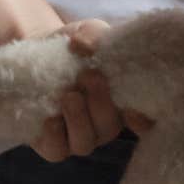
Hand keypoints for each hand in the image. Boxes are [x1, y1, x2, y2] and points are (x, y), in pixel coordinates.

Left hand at [31, 19, 153, 161]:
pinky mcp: (50, 143)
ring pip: (84, 144)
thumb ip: (94, 35)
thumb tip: (83, 44)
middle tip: (89, 75)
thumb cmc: (75, 47)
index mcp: (123, 103)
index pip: (144, 122)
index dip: (144, 121)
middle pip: (109, 129)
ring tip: (69, 96)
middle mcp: (103, 124)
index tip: (134, 105)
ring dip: (78, 121)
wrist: (38, 53)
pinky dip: (53, 137)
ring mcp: (77, 136)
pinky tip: (50, 118)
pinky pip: (55, 150)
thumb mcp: (89, 33)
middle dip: (100, 104)